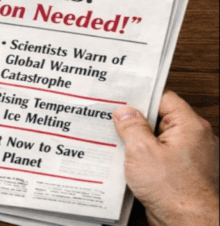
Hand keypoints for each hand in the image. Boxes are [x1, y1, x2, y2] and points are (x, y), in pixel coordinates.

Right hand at [113, 91, 218, 225]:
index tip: (122, 101)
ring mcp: (190, 155)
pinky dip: (146, 157)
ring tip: (122, 147)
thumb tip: (125, 112)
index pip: (164, 99)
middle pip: (161, 118)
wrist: (188, 222)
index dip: (141, 99)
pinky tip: (131, 164)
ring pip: (159, 138)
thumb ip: (132, 126)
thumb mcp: (141, 151)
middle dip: (137, 122)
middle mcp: (195, 138)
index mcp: (190, 126)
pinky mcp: (182, 171)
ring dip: (140, 142)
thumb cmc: (174, 190)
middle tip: (117, 124)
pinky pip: (161, 155)